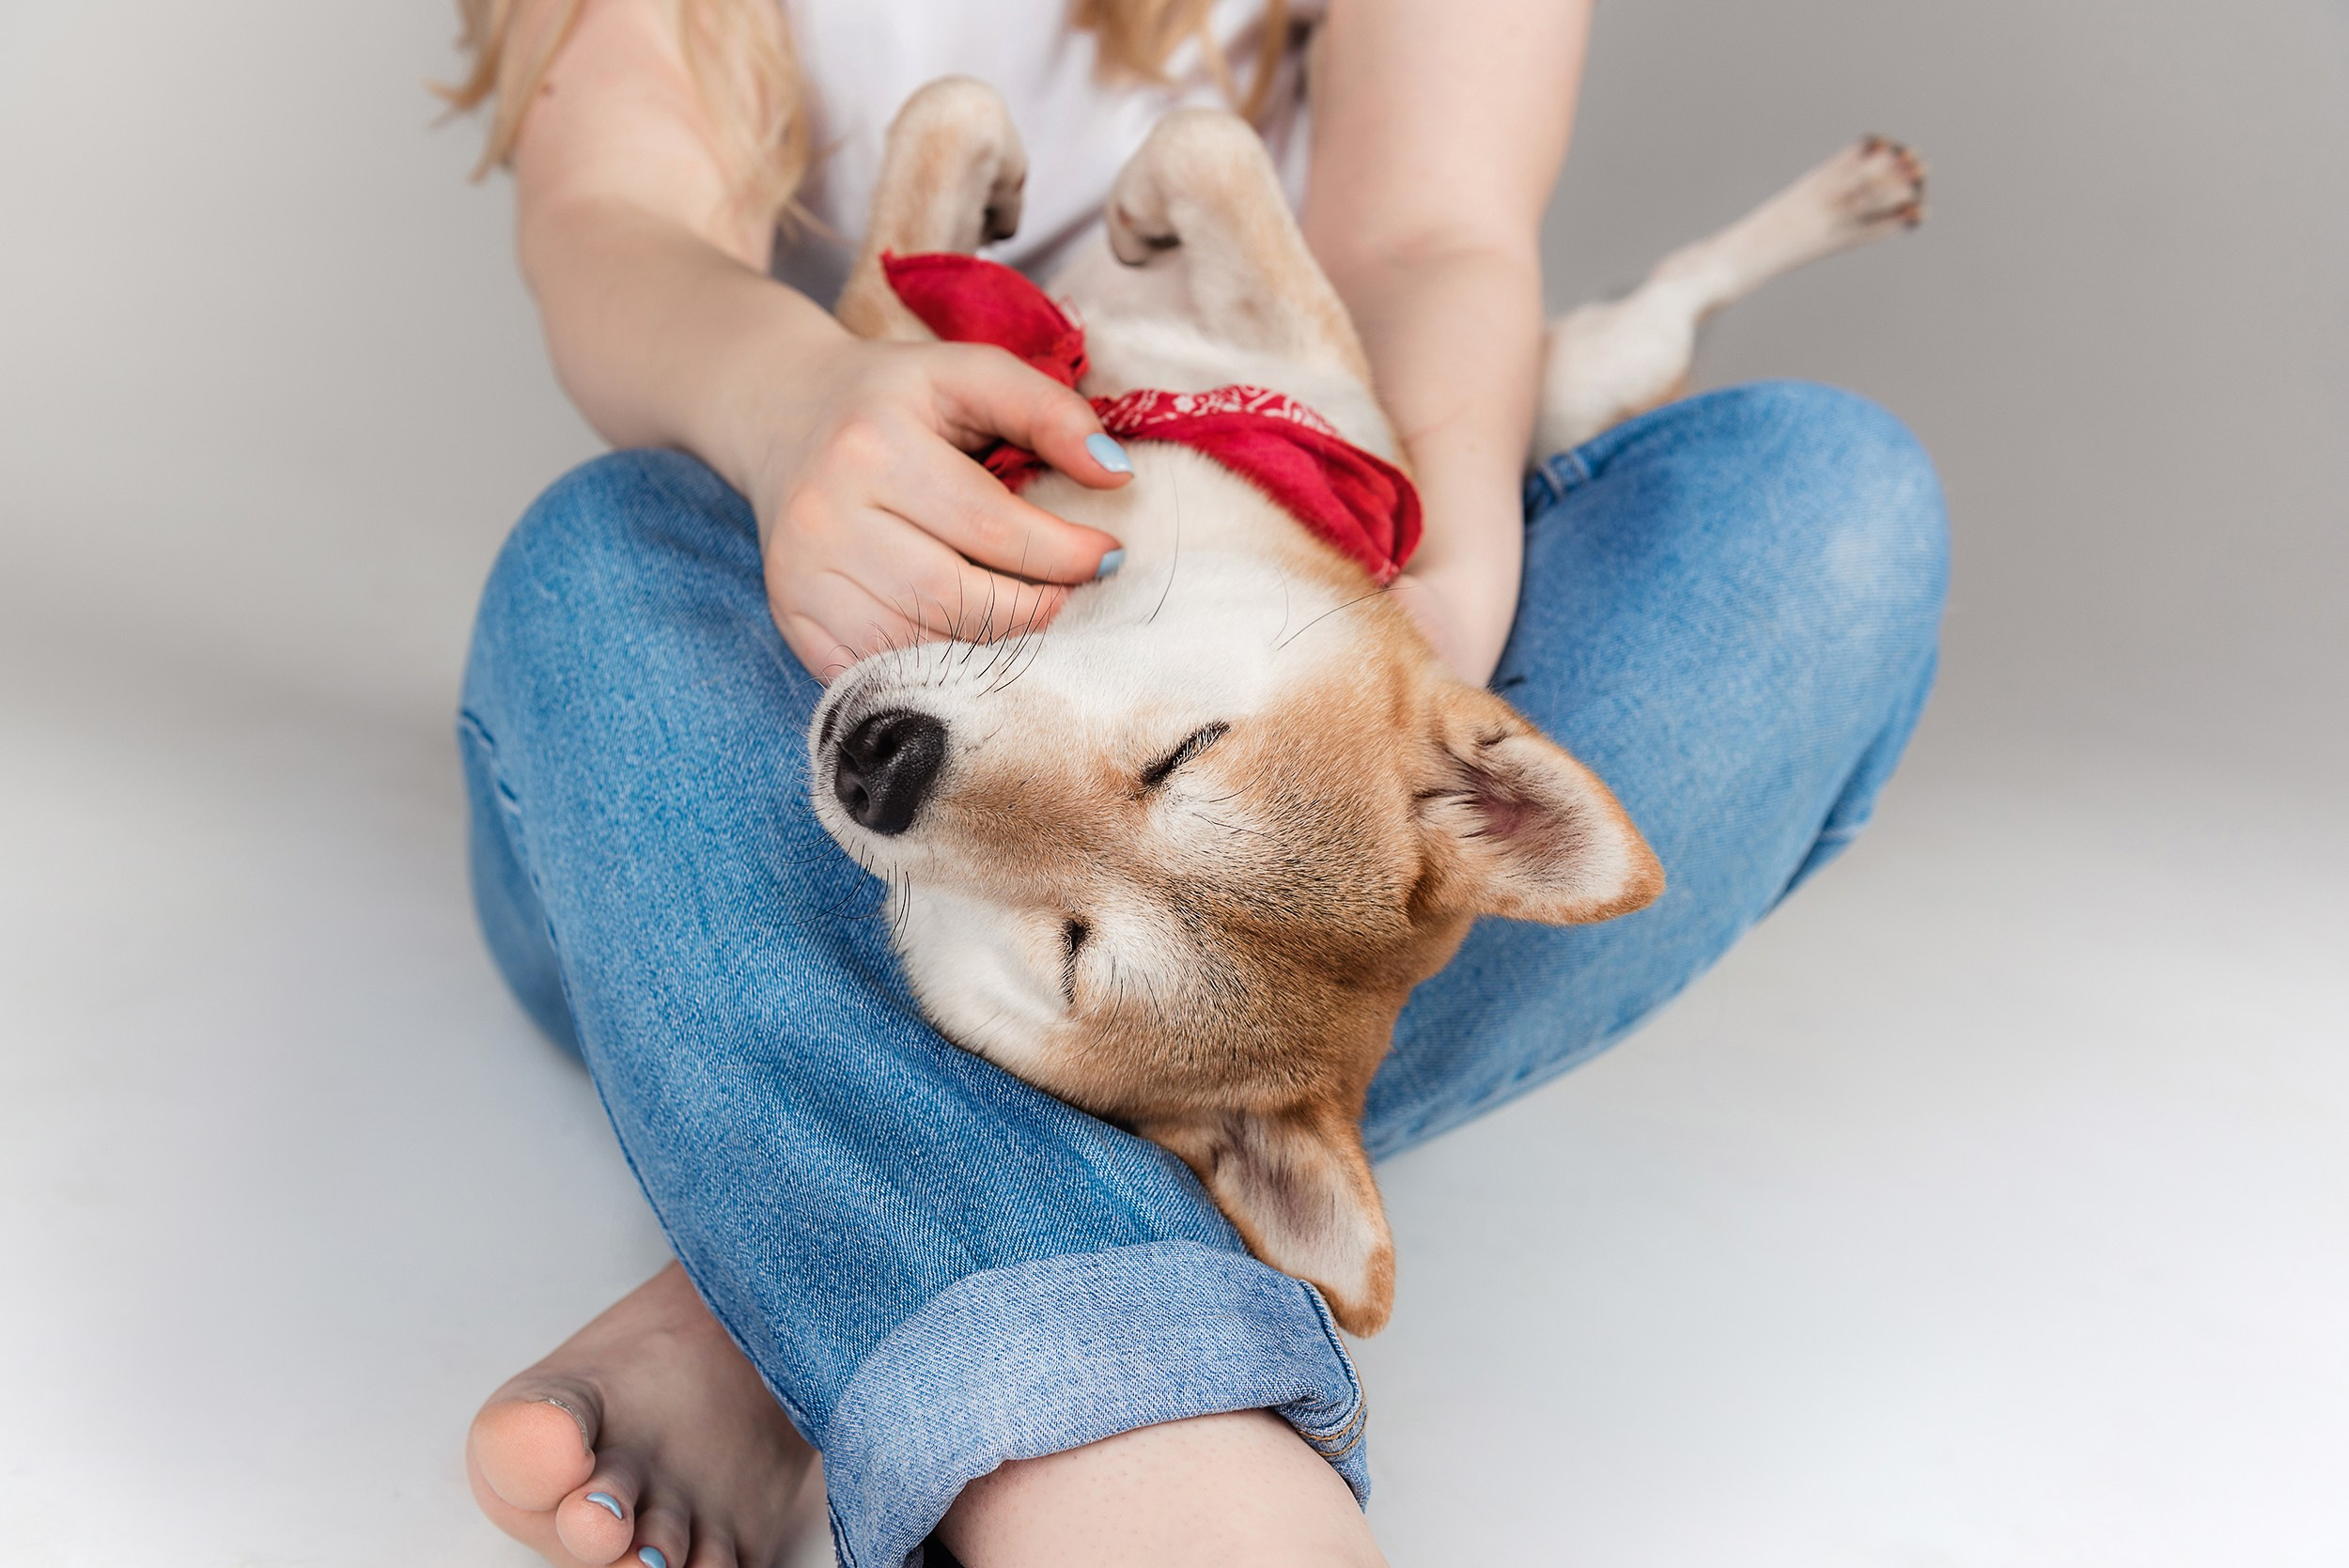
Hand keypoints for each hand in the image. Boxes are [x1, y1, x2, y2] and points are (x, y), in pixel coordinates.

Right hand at [748, 336, 1131, 678]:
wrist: (782, 420)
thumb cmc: (893, 400)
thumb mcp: (969, 374)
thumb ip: (1048, 411)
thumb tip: (1117, 476)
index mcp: (873, 445)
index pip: (990, 527)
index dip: (1064, 553)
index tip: (1109, 556)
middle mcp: (826, 516)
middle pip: (955, 600)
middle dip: (1034, 611)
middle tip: (1072, 598)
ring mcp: (801, 576)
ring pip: (919, 648)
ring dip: (990, 648)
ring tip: (1027, 619)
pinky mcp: (792, 619)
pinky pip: (876, 672)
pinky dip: (934, 674)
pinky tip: (969, 647)